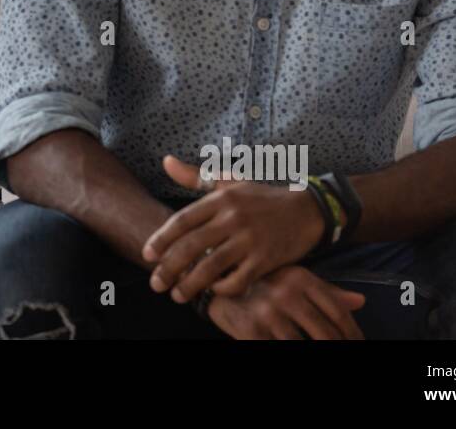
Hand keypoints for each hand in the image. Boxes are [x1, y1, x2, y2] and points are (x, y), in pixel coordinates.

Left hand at [141, 154, 324, 301]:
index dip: (162, 239)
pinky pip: (239, 279)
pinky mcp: (266, 258)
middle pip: (192, 246)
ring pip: (211, 265)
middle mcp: (233, 217)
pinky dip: (223, 288)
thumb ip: (196, 175)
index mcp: (221, 198)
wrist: (307, 210)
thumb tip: (166, 161)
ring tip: (177, 295)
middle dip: (169, 267)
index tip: (147, 255)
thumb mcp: (230, 180)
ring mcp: (250, 239)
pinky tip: (213, 290)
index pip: (183, 220)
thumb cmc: (263, 196)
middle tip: (155, 284)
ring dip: (190, 284)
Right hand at [206, 264, 364, 338]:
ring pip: (303, 345)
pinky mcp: (251, 331)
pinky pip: (277, 349)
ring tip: (322, 352)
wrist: (215, 283)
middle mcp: (285, 293)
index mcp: (299, 278)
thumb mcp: (293, 279)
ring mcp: (268, 313)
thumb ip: (326, 291)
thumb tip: (361, 301)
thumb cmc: (261, 282)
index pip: (337, 310)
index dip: (353, 333)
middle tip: (346, 353)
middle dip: (338, 347)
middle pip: (325, 333)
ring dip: (317, 351)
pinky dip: (286, 350)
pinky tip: (289, 345)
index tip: (360, 343)